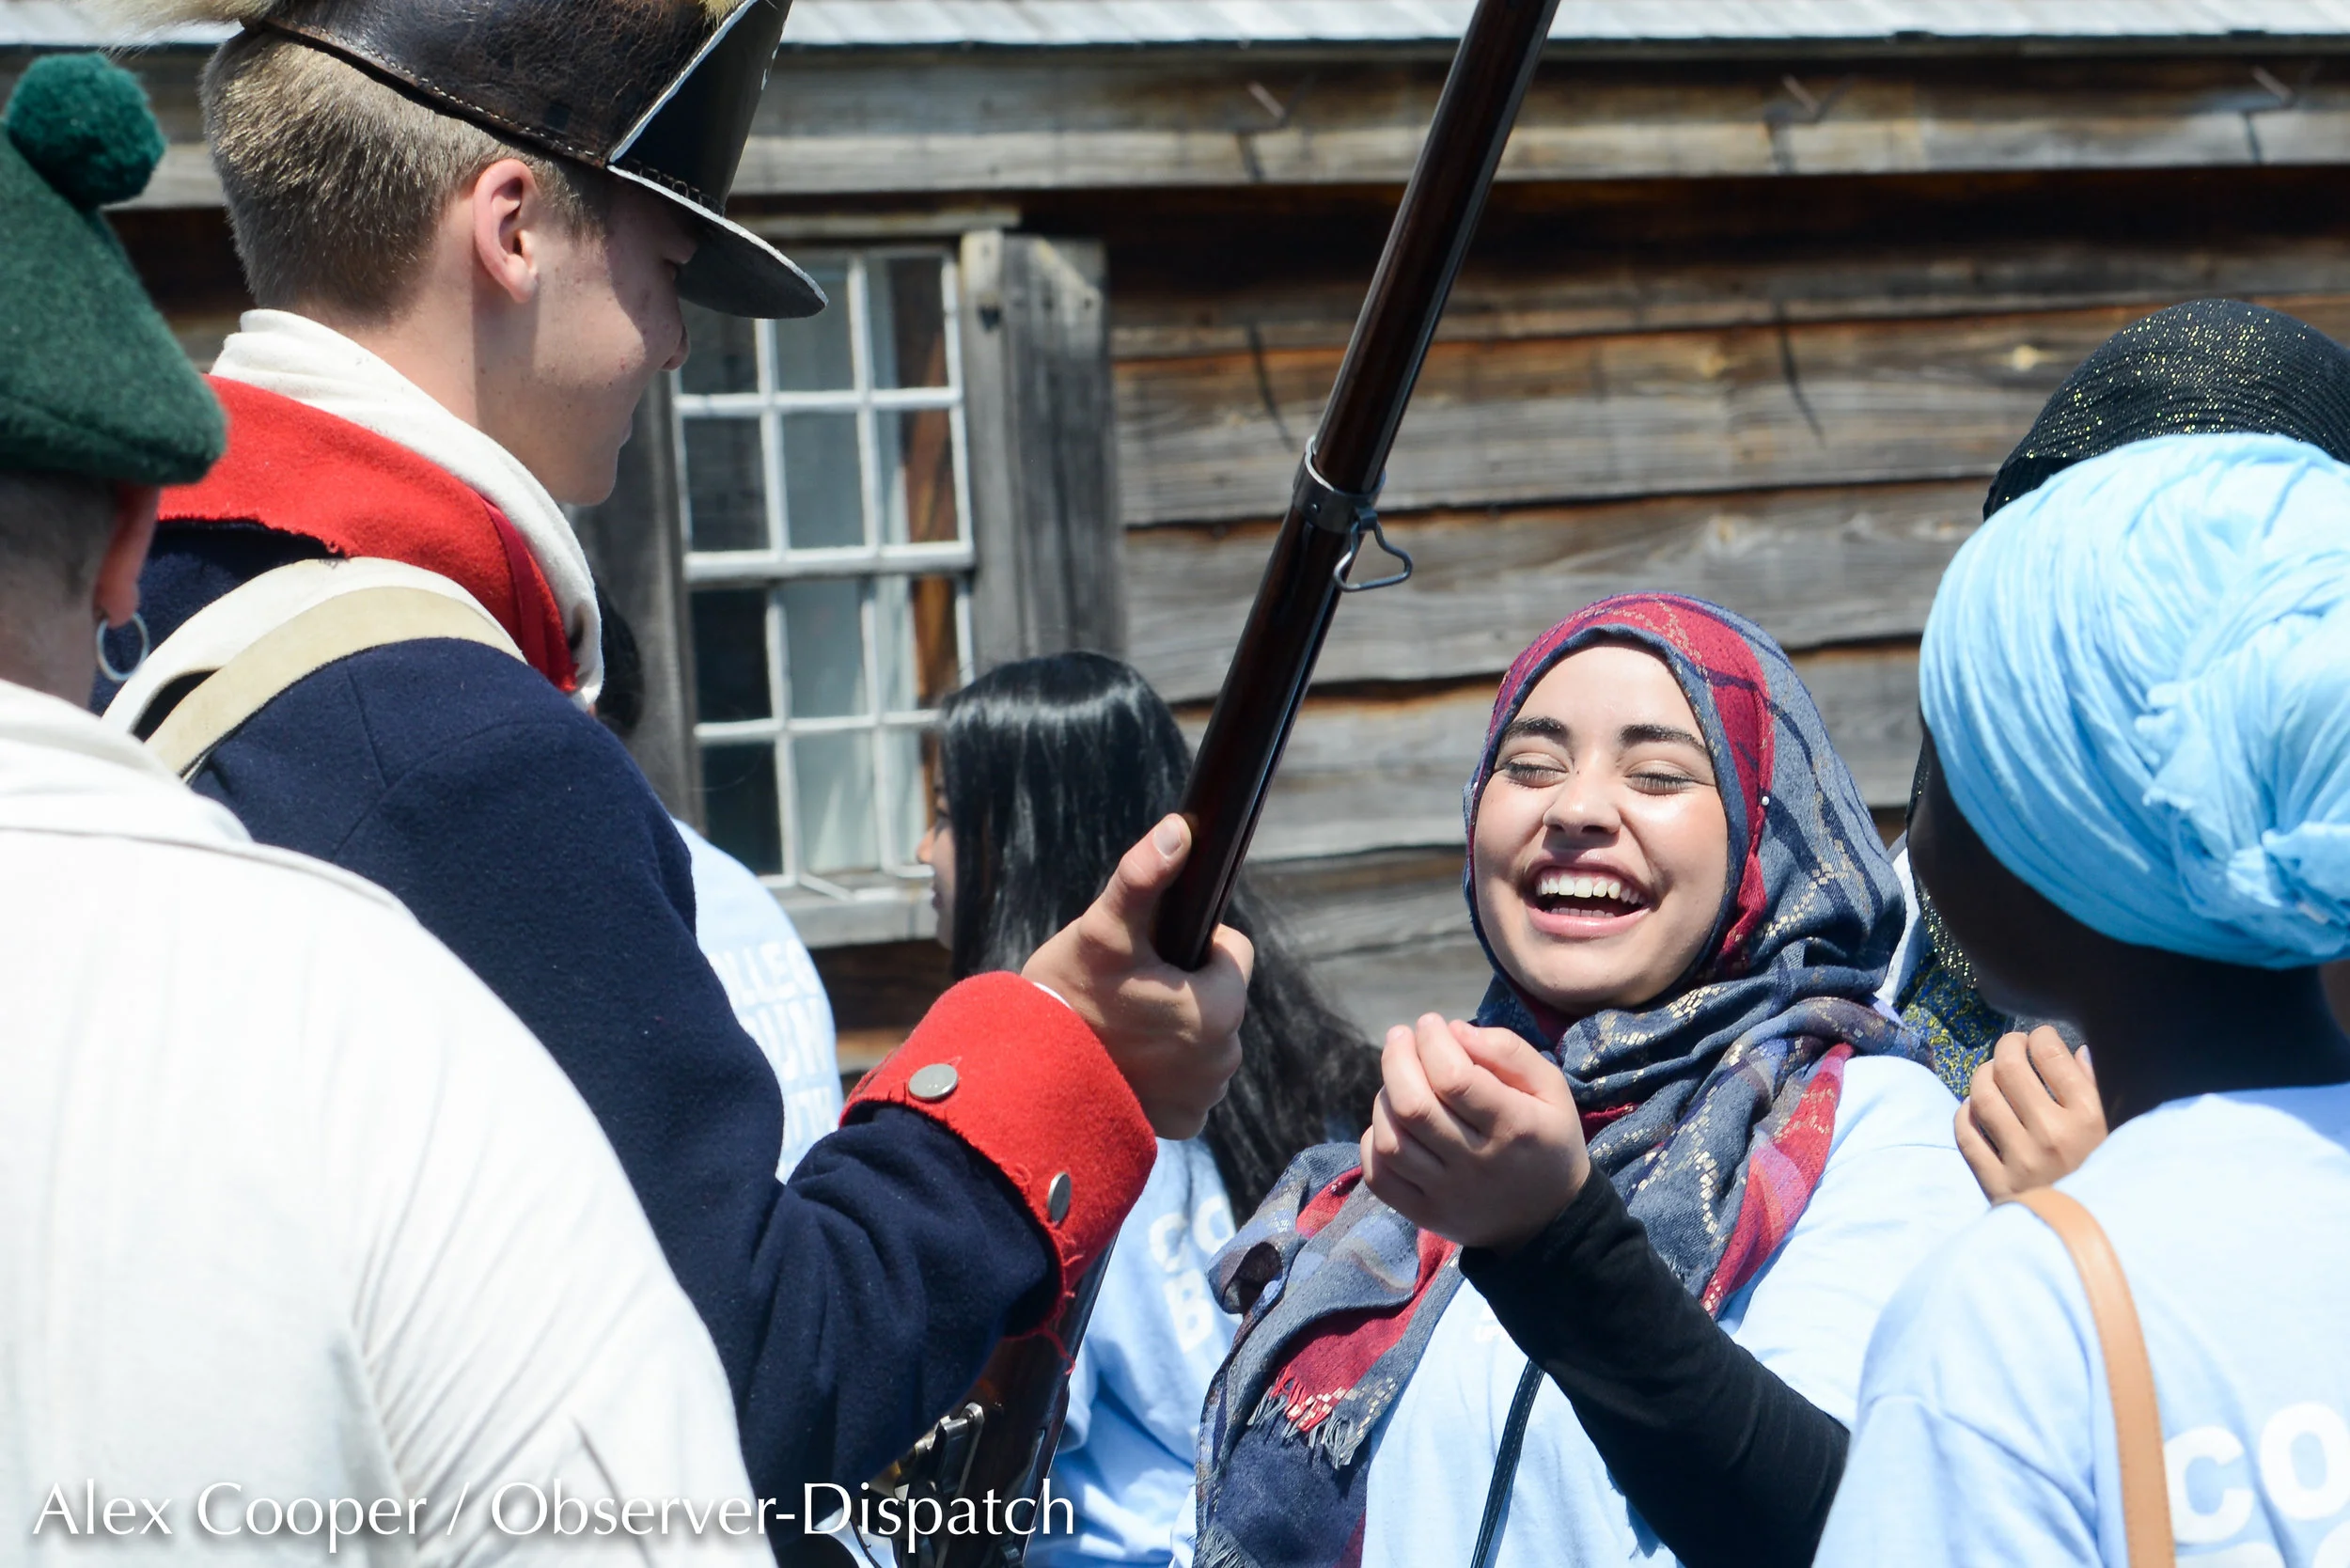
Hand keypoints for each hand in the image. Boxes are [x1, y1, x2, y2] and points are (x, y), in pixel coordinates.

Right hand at [1021, 814, 1251, 1138]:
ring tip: (1122, 1027)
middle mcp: (1224, 1058)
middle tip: (1127, 992)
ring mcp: (1204, 1095)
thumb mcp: (1103, 929)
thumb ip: (1144, 875)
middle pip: (1216, 996)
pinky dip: (1165, 1072)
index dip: (1192, 945)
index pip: (1232, 954)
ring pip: (1203, 1038)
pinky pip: (1189, 1082)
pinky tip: (1127, 1062)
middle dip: (1182, 988)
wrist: (1026, 1077)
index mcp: (1220, 1007)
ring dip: (1174, 1029)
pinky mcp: (1183, 1122)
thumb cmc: (1064, 995)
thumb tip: (1180, 829)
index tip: (1149, 956)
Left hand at [1358, 1014, 1588, 1253]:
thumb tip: (1453, 1030)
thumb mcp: (1551, 1088)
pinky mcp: (1425, 1214)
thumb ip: (1508, 1051)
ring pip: (1391, 1140)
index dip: (1433, 1042)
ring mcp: (1446, 1194)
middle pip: (1414, 1106)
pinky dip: (1373, 1141)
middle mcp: (1476, 1163)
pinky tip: (1391, 1120)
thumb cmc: (1546, 1139)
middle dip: (1396, 1059)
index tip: (1431, 1023)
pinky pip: (1380, 1176)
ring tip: (1399, 1078)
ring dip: (1384, 1097)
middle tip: (1401, 1037)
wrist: (1548, 1220)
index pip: (1455, 1079)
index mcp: (1513, 1127)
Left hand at [1955, 1026, 2107, 1202]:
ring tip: (1992, 1074)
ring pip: (1982, 1096)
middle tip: (2011, 1047)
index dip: (2040, 1036)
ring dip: (1983, 1076)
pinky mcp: (1997, 1184)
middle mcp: (2052, 1135)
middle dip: (2007, 1047)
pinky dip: (1965, 1113)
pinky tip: (1975, 1108)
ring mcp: (2021, 1160)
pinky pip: (1966, 1135)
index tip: (2039, 1037)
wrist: (2097, 1241)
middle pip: (2009, 1068)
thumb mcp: (2120, 1132)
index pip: (2051, 1054)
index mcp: (2090, 1118)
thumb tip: (2077, 1052)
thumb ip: (2099, 1090)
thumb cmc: (2113, 1177)